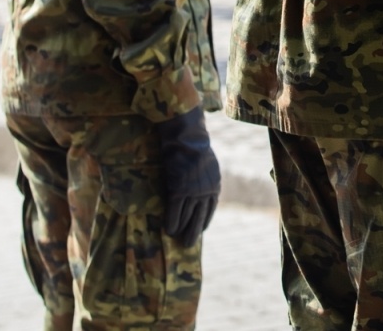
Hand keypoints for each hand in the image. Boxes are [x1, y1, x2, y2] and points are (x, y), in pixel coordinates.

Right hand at [155, 108, 220, 246]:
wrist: (186, 136)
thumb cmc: (193, 146)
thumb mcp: (205, 163)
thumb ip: (204, 177)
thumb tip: (200, 186)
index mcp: (214, 185)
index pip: (210, 208)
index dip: (204, 221)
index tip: (200, 230)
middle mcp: (206, 191)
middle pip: (199, 217)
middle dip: (194, 232)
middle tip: (188, 245)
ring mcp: (193, 191)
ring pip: (186, 216)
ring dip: (181, 230)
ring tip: (176, 239)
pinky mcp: (179, 190)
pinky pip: (174, 211)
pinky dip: (171, 222)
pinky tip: (168, 231)